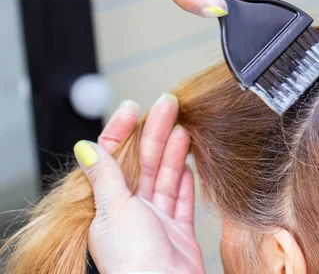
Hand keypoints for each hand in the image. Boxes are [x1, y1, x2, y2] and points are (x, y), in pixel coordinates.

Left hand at [73, 95, 203, 273]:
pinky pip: (182, 200)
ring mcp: (156, 221)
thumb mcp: (114, 210)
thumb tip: (86, 148)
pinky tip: (188, 166)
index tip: (133, 108)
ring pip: (165, 178)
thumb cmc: (133, 261)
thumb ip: (105, 177)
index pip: (113, 158)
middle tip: (169, 105)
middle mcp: (131, 210)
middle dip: (156, 132)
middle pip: (144, 163)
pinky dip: (186, 182)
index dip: (122, 131)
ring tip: (182, 128)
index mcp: (108, 205)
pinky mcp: (178, 231)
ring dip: (173, 152)